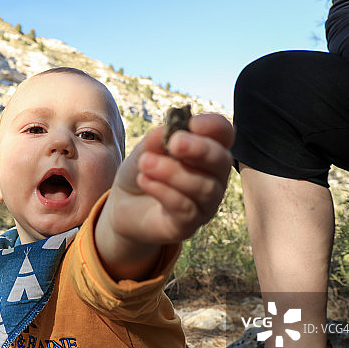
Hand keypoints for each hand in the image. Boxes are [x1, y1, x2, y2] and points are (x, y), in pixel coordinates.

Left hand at [97, 114, 233, 278]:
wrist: (125, 204)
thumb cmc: (144, 170)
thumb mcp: (146, 149)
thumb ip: (158, 140)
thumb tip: (170, 130)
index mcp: (208, 150)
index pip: (224, 134)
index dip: (214, 127)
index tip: (192, 122)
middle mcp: (214, 177)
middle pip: (221, 161)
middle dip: (200, 150)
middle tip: (175, 142)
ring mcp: (205, 203)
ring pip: (204, 187)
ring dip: (173, 172)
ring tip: (144, 162)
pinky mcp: (189, 225)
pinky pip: (185, 208)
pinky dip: (164, 191)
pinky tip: (144, 180)